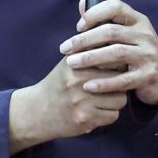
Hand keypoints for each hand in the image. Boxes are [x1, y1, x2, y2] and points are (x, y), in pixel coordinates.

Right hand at [8, 54, 127, 152]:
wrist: (37, 111)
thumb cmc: (59, 84)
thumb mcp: (69, 62)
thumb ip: (90, 49)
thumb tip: (116, 38)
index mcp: (76, 63)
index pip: (112, 59)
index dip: (117, 65)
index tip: (112, 70)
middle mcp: (78, 80)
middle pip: (120, 79)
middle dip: (118, 84)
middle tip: (108, 88)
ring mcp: (81, 101)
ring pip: (120, 99)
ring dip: (115, 102)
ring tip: (102, 101)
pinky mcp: (84, 118)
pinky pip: (113, 116)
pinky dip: (108, 116)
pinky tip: (96, 113)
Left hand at [61, 0, 157, 106]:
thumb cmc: (136, 50)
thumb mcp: (125, 32)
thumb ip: (103, 20)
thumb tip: (82, 3)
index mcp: (138, 20)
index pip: (116, 7)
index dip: (95, 14)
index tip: (78, 26)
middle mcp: (145, 35)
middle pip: (111, 32)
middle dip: (84, 40)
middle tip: (64, 48)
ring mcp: (148, 55)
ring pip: (116, 53)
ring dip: (90, 58)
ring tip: (71, 64)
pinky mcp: (147, 75)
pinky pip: (123, 79)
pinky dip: (104, 83)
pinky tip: (87, 85)